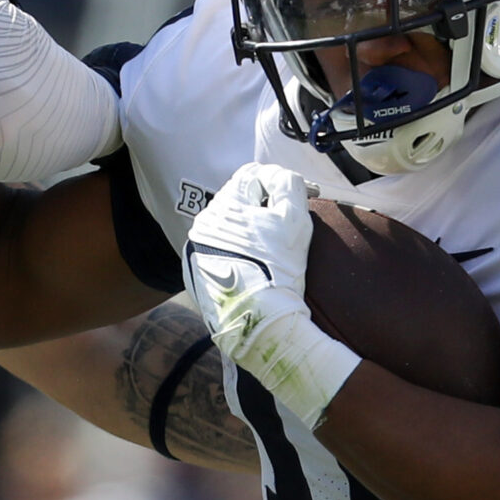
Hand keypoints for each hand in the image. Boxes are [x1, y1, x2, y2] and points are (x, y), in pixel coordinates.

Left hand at [184, 162, 361, 429]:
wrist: (258, 323)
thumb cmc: (280, 268)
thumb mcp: (295, 218)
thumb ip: (288, 185)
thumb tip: (280, 178)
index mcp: (223, 207)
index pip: (251, 176)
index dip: (281, 182)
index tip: (304, 197)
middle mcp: (202, 225)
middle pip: (238, 202)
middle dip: (263, 206)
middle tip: (288, 224)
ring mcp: (195, 252)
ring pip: (228, 228)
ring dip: (249, 230)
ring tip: (272, 248)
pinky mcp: (196, 276)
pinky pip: (219, 252)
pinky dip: (236, 253)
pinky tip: (254, 267)